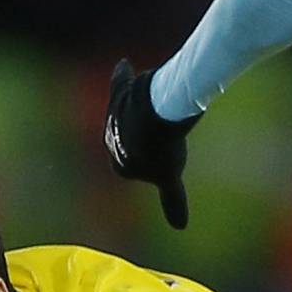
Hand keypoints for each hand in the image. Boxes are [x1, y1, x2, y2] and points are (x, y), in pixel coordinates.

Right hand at [103, 58, 196, 229]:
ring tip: (159, 108)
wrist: (154, 118)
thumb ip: (173, 200)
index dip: (151, 163)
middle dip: (143, 138)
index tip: (165, 158)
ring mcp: (114, 116)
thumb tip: (181, 227)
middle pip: (130, 140)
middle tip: (163, 135)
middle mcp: (110, 141)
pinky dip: (122, 75)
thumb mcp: (170, 176)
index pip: (135, 166)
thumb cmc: (162, 151)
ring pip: (127, 113)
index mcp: (119, 165)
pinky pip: (119, 83)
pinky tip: (125, 64)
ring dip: (138, 111)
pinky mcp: (120, 93)